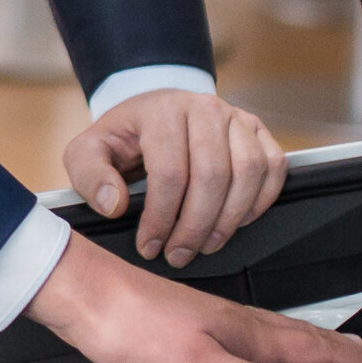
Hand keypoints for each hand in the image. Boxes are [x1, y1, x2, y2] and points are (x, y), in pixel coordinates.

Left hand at [24, 233, 361, 362]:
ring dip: (323, 349)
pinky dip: (285, 349)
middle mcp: (241, 325)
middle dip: (352, 355)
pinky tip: (273, 355)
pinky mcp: (202, 327)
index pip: (316, 352)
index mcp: (247, 333)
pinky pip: (262, 339)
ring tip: (346, 357)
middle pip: (311, 341)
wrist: (85, 297)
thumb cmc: (127, 324)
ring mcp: (222, 324)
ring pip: (288, 337)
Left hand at [65, 88, 286, 266]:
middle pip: (212, 176)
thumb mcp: (88, 151)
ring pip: (248, 172)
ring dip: (230, 218)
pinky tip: (237, 222)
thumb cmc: (123, 137)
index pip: (170, 173)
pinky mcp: (257, 130)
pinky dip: (260, 200)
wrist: (152, 110)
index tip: (149, 246)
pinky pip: (273, 166)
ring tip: (206, 244)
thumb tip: (115, 204)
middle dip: (195, 226)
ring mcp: (236, 117)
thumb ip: (90, 176)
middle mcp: (204, 108)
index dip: (161, 218)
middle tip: (178, 254)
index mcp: (163, 111)